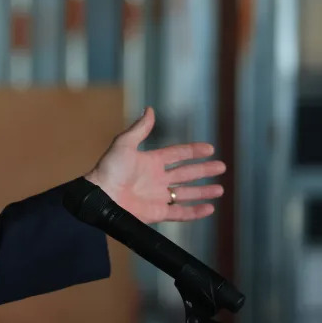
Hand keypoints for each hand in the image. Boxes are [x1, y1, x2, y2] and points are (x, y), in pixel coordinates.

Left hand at [84, 107, 225, 223]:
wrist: (100, 195)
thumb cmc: (109, 169)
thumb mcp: (124, 144)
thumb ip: (140, 129)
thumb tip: (150, 109)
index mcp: (151, 162)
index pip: (177, 154)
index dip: (193, 151)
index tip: (210, 148)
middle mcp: (157, 179)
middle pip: (186, 173)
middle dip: (204, 170)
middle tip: (221, 167)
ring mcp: (158, 197)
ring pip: (187, 193)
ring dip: (203, 191)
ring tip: (220, 189)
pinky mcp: (157, 213)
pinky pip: (181, 213)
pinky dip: (195, 211)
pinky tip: (209, 208)